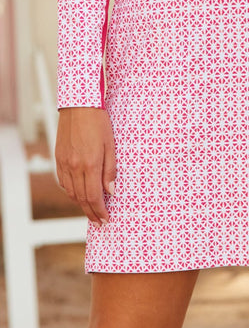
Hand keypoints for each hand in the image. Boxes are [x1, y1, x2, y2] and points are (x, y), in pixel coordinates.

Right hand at [55, 107, 116, 224]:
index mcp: (90, 164)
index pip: (94, 196)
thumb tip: (111, 192)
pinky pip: (63, 181)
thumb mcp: (111, 144)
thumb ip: (110, 170)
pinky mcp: (58, 158)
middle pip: (81, 198)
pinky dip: (70, 191)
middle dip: (91, 212)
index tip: (106, 219)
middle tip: (99, 221)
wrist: (79, 106)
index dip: (100, 211)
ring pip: (71, 192)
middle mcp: (74, 167)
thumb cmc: (99, 122)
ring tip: (90, 210)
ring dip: (80, 204)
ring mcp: (64, 163)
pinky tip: (78, 193)